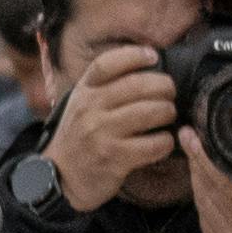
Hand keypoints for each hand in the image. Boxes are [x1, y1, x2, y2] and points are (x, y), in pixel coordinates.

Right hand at [48, 44, 181, 213]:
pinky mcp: (115, 158)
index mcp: (84, 91)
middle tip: (170, 92)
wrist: (61, 177)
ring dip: (168, 112)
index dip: (134, 55)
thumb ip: (104, 86)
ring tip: (169, 115)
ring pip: (149, 112)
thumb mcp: (82, 104)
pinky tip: (164, 141)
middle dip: (164, 86)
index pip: (107, 64)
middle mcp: (91, 109)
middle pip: (137, 85)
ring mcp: (102, 133)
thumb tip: (144, 66)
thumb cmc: (80, 137)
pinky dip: (166, 141)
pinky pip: (153, 144)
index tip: (153, 56)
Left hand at [183, 130, 231, 232]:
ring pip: (203, 201)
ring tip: (193, 158)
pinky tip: (201, 187)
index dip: (204, 156)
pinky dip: (201, 200)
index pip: (225, 177)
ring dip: (195, 178)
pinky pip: (204, 219)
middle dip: (195, 159)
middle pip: (209, 185)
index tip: (194, 136)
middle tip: (187, 137)